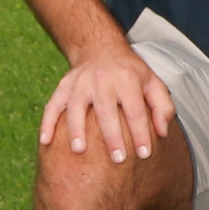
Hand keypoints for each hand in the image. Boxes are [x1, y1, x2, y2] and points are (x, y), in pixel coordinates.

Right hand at [38, 43, 175, 163]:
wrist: (101, 49)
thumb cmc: (131, 74)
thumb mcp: (153, 83)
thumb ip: (162, 107)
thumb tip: (163, 133)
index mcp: (127, 80)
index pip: (135, 110)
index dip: (141, 133)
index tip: (145, 154)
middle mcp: (102, 80)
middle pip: (106, 111)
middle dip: (112, 137)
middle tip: (118, 160)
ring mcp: (80, 82)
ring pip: (76, 107)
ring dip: (76, 129)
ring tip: (79, 151)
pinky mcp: (63, 86)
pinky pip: (52, 105)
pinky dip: (47, 123)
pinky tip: (45, 141)